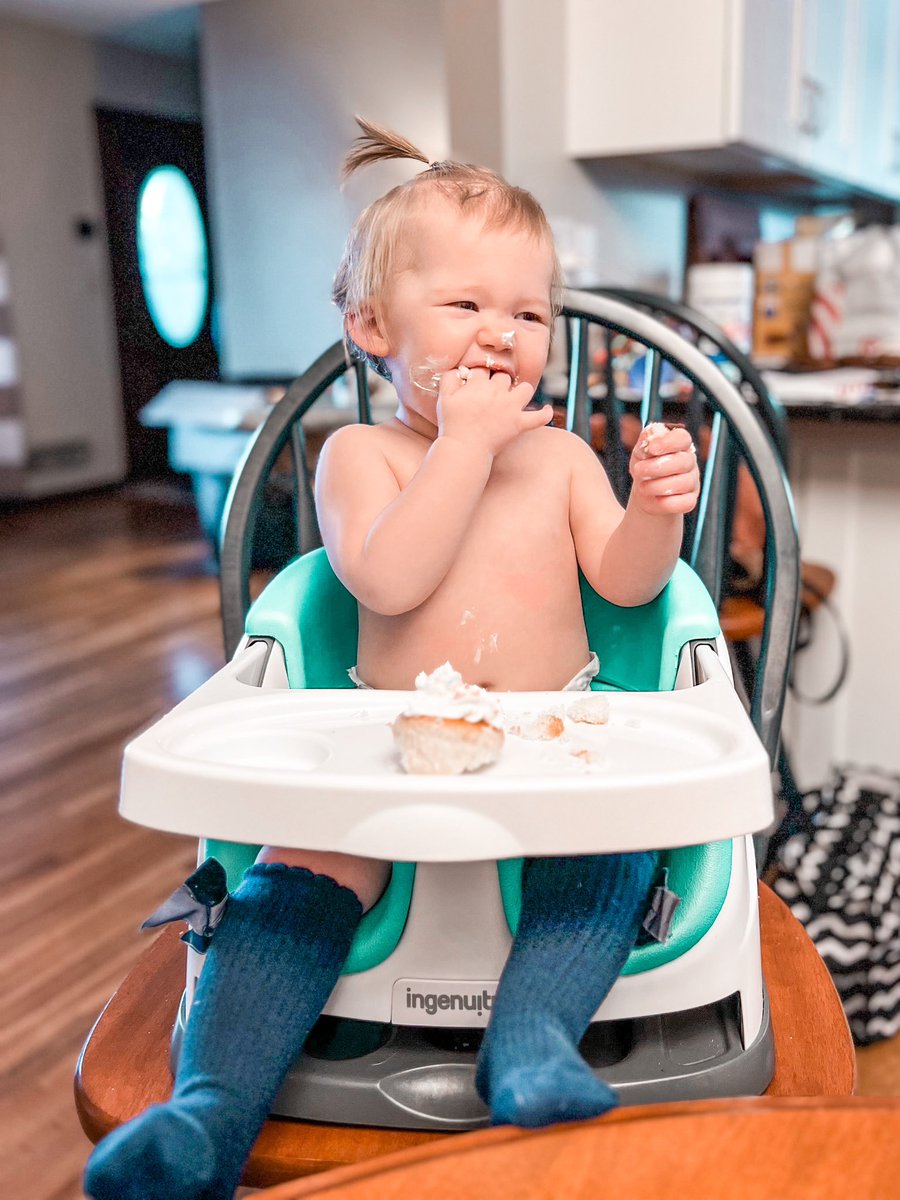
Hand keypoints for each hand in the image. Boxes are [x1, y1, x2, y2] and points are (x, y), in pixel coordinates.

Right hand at [436, 366, 552, 458]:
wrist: (464, 448)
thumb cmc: (453, 424)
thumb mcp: (444, 398)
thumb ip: (449, 379)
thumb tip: (458, 371)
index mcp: (479, 384)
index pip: (483, 370)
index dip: (478, 376)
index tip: (474, 385)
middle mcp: (498, 392)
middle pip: (504, 377)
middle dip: (498, 382)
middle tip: (491, 394)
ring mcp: (511, 408)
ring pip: (525, 388)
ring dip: (521, 391)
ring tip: (514, 397)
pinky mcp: (519, 424)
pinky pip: (539, 417)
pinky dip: (545, 414)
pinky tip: (547, 410)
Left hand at [629, 424, 699, 515]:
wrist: (644, 491)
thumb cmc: (644, 465)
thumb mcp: (641, 450)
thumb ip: (646, 440)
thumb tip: (651, 439)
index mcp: (679, 444)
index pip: (682, 438)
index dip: (668, 442)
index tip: (652, 449)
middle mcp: (689, 462)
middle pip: (683, 461)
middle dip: (657, 466)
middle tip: (637, 470)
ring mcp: (692, 482)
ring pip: (683, 483)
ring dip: (657, 486)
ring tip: (641, 487)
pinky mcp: (690, 500)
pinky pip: (683, 503)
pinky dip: (665, 502)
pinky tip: (654, 499)